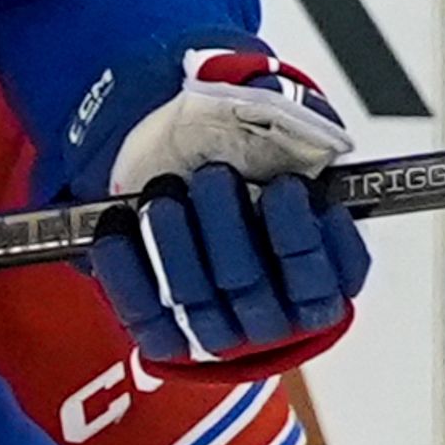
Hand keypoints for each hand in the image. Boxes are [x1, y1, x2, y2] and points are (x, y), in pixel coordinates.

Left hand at [64, 40, 369, 380]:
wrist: (169, 157)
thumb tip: (291, 112)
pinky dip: (126, 268)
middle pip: (254, 287)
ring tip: (162, 193)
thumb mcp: (277, 128)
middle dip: (231, 228)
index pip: (325, 279)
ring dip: (176, 244)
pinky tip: (119, 222)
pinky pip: (144, 316)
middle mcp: (273, 311)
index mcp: (320, 275)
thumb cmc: (235, 151)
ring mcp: (218, 329)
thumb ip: (297, 122)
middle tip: (213, 176)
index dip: (306, 237)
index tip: (288, 188)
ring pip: (198, 303)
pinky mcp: (164, 331)